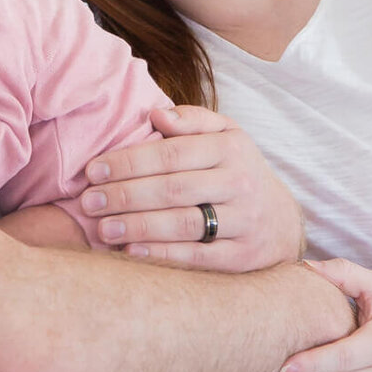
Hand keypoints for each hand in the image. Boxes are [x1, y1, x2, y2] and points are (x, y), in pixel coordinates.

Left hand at [79, 105, 304, 271]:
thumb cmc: (238, 170)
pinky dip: (163, 255)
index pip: (171, 154)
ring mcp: (244, 221)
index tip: (93, 170)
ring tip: (103, 229)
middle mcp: (240, 183)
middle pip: (173, 190)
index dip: (129, 162)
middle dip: (125, 196)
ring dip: (138, 227)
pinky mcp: (243, 256)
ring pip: (184, 224)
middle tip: (89, 202)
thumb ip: (192, 120)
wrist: (282, 220)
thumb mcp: (226, 134)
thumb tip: (156, 115)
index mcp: (230, 148)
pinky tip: (132, 252)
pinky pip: (199, 256)